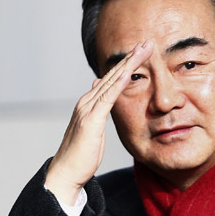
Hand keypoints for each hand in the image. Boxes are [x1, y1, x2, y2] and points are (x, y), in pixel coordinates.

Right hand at [45, 41, 153, 204]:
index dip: (128, 64)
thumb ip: (99, 109)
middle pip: (113, 74)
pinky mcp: (91, 120)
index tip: (143, 52)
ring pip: (112, 80)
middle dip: (131, 57)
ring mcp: (88, 109)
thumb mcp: (94, 128)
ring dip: (129, 64)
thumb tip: (100, 89)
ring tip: (143, 49)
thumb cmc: (81, 155)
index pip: (112, 79)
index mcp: (90, 104)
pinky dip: (119, 83)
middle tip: (148, 42)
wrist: (66, 173)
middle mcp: (87, 101)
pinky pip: (108, 98)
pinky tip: (129, 72)